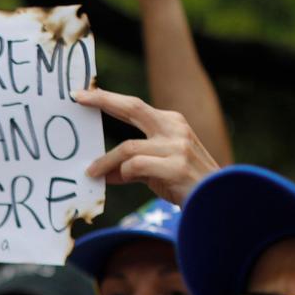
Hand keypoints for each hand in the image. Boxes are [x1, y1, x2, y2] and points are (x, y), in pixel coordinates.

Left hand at [76, 88, 218, 205]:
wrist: (217, 200)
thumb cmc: (185, 184)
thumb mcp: (157, 168)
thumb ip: (132, 166)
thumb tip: (103, 172)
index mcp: (170, 122)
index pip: (134, 105)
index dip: (108, 98)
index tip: (84, 93)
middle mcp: (174, 128)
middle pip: (132, 107)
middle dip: (103, 101)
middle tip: (78, 99)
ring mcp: (177, 146)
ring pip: (128, 147)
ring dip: (106, 161)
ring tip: (92, 173)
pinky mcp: (176, 166)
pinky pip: (137, 166)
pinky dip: (124, 173)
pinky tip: (120, 179)